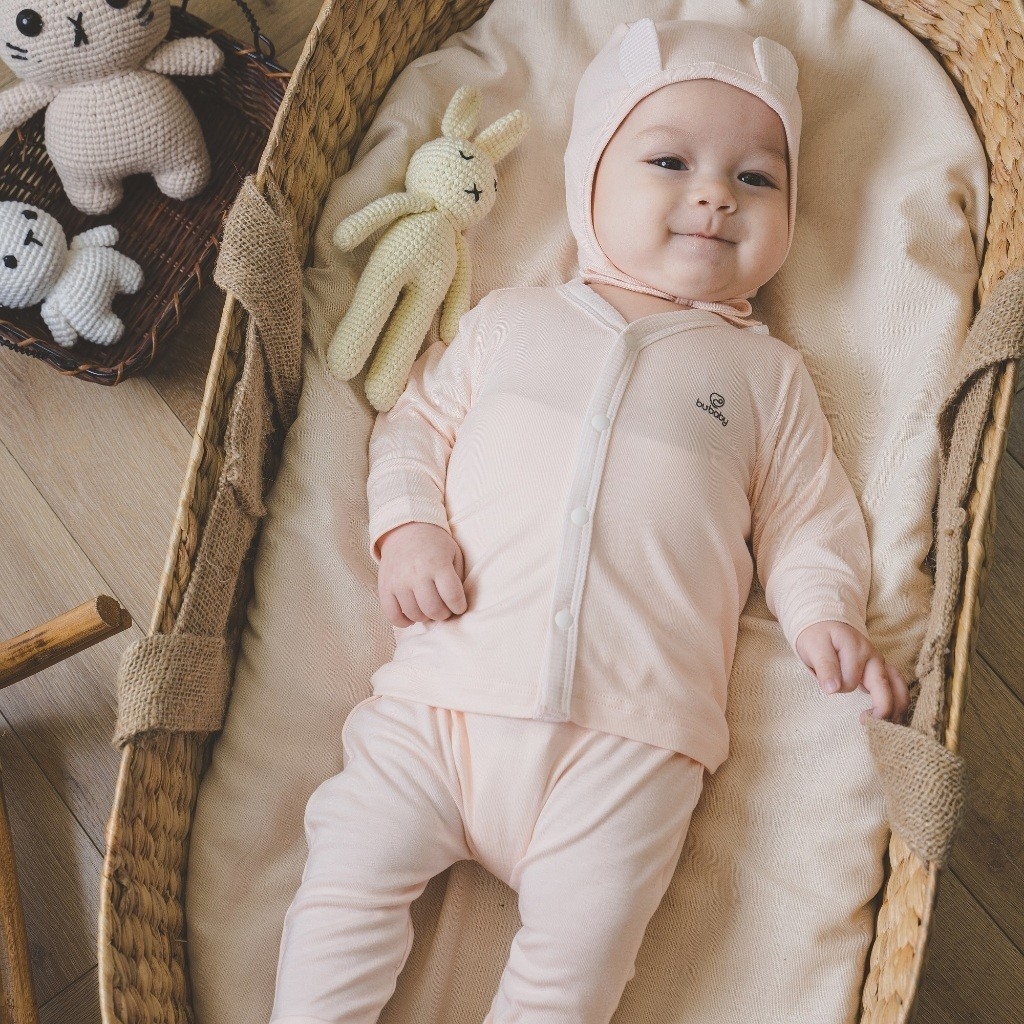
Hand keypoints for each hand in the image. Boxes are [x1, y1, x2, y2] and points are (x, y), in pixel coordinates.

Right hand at [377, 522, 467, 627]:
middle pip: (433, 609)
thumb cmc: (435, 544)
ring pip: (415, 614)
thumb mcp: (454, 553)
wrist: (406, 529)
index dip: (459, 607)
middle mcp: (417, 574)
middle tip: (445, 609)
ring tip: (429, 608)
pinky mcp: (385, 587)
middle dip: (443, 614)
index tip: (459, 606)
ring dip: (426, 617)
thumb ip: (459, 577)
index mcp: (437, 564)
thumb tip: (458, 605)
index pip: (453, 597)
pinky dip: (404, 622)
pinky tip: (412, 616)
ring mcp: (398, 581)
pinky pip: (392, 615)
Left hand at [795, 620, 909, 723]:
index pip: (851, 680)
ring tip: (885, 728)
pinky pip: (898, 688)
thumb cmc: (819, 636)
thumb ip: (825, 665)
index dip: (839, 688)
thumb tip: (832, 689)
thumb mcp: (815, 646)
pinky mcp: (883, 672)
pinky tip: (893, 719)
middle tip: (864, 722)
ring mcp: (881, 665)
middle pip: (886, 687)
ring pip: (899, 689)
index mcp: (856, 650)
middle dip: (881, 709)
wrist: (826, 624)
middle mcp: (874, 658)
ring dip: (896, 709)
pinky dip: (899, 704)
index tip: (829, 689)